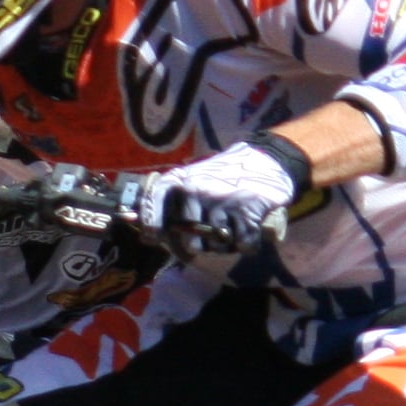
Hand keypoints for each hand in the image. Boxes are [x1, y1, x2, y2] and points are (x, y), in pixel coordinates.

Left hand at [136, 138, 300, 257]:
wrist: (266, 159)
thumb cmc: (222, 176)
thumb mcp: (191, 179)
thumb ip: (166, 201)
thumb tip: (139, 227)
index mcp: (177, 183)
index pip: (152, 210)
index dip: (152, 228)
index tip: (153, 239)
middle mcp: (195, 192)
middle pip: (189, 242)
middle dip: (202, 245)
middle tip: (212, 235)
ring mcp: (221, 202)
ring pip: (217, 245)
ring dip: (226, 244)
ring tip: (232, 227)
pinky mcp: (248, 211)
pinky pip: (243, 244)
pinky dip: (247, 244)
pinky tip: (249, 230)